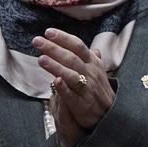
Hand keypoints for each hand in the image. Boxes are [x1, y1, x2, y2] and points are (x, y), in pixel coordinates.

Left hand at [33, 28, 115, 146]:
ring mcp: (87, 88)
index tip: (48, 32)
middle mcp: (91, 73)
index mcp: (93, 63)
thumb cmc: (100, 91)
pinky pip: (72, 94)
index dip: (63, 38)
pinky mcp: (82, 104)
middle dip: (54, 48)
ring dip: (56, 66)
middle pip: (71, 57)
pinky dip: (64, 88)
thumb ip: (93, 60)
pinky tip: (55, 81)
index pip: (78, 46)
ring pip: (71, 74)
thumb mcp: (100, 73)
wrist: (110, 115)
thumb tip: (94, 48)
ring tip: (41, 59)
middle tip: (37, 41)